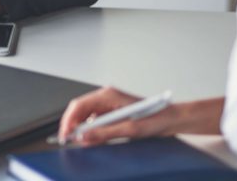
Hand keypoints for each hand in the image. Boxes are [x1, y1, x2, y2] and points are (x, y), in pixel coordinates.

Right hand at [58, 87, 223, 145]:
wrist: (171, 119)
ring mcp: (109, 104)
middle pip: (80, 109)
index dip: (69, 121)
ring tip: (80, 141)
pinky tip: (92, 139)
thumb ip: (104, 133)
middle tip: (68, 140)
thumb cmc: (155, 118)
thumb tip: (83, 137)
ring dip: (81, 128)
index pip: (79, 105)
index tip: (65, 135)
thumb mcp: (128, 129)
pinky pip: (95, 120)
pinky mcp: (113, 112)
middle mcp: (107, 97)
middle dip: (72, 125)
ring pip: (86, 115)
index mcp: (108, 95)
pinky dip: (91, 130)